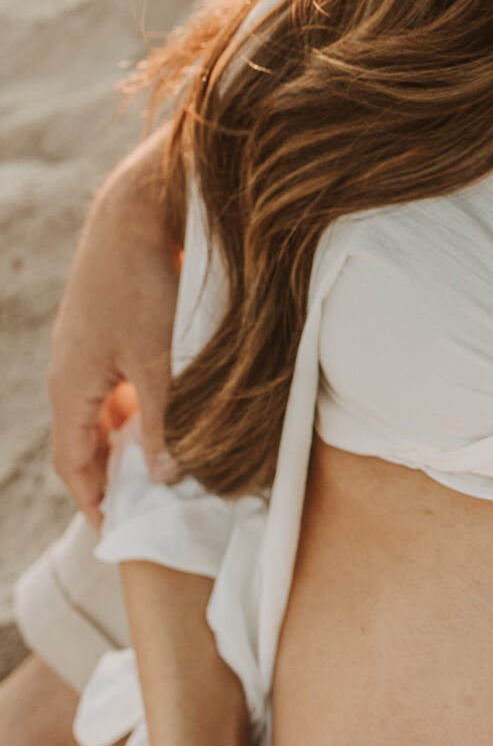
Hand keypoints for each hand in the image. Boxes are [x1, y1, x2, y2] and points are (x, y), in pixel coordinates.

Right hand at [49, 129, 182, 518]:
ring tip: (166, 467)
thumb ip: (164, 422)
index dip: (95, 501)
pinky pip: (116, 386)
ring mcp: (86, 351)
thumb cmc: (144, 285)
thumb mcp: (160, 361)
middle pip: (86, 441)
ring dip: (129, 440)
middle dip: (113, 475)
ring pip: (104, 413)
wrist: (136, 213)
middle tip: (148, 507)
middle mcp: (69, 373)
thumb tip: (166, 477)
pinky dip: (138, 408)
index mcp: (70, 389)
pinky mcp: (107, 331)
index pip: (74, 464)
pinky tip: (171, 412)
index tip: (117, 532)